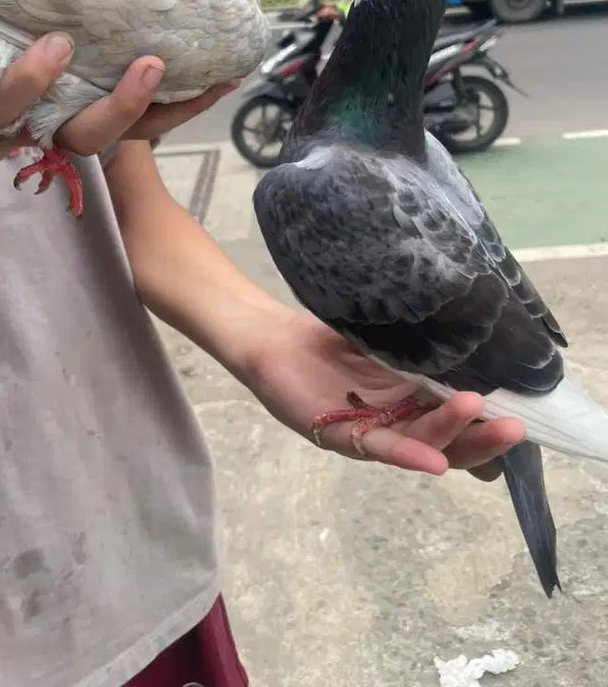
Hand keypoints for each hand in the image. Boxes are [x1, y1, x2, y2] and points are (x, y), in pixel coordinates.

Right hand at [0, 32, 237, 152]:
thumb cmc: (6, 40)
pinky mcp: (121, 125)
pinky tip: (227, 77)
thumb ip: (14, 4)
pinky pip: (158, 122)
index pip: (8, 103)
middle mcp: (50, 127)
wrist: (20, 72)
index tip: (57, 42)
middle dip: (121, 106)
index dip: (30, 80)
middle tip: (151, 65)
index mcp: (6, 102)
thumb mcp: (0, 23)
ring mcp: (90, 128)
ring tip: (216, 79)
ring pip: (131, 134)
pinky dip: (192, 102)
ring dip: (175, 109)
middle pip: (85, 136)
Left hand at [246, 310, 525, 479]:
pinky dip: (407, 454)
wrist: (268, 337)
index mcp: (408, 400)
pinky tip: (435, 461)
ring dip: (451, 435)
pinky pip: (375, 448)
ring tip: (481, 413)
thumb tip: (468, 329)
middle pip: (446, 438)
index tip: (521, 411)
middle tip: (517, 425)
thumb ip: (417, 342)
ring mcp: (366, 432)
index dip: (486, 420)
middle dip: (482, 436)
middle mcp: (393, 422)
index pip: (456, 417)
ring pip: (418, 443)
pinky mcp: (335, 433)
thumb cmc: (326, 335)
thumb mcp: (381, 336)